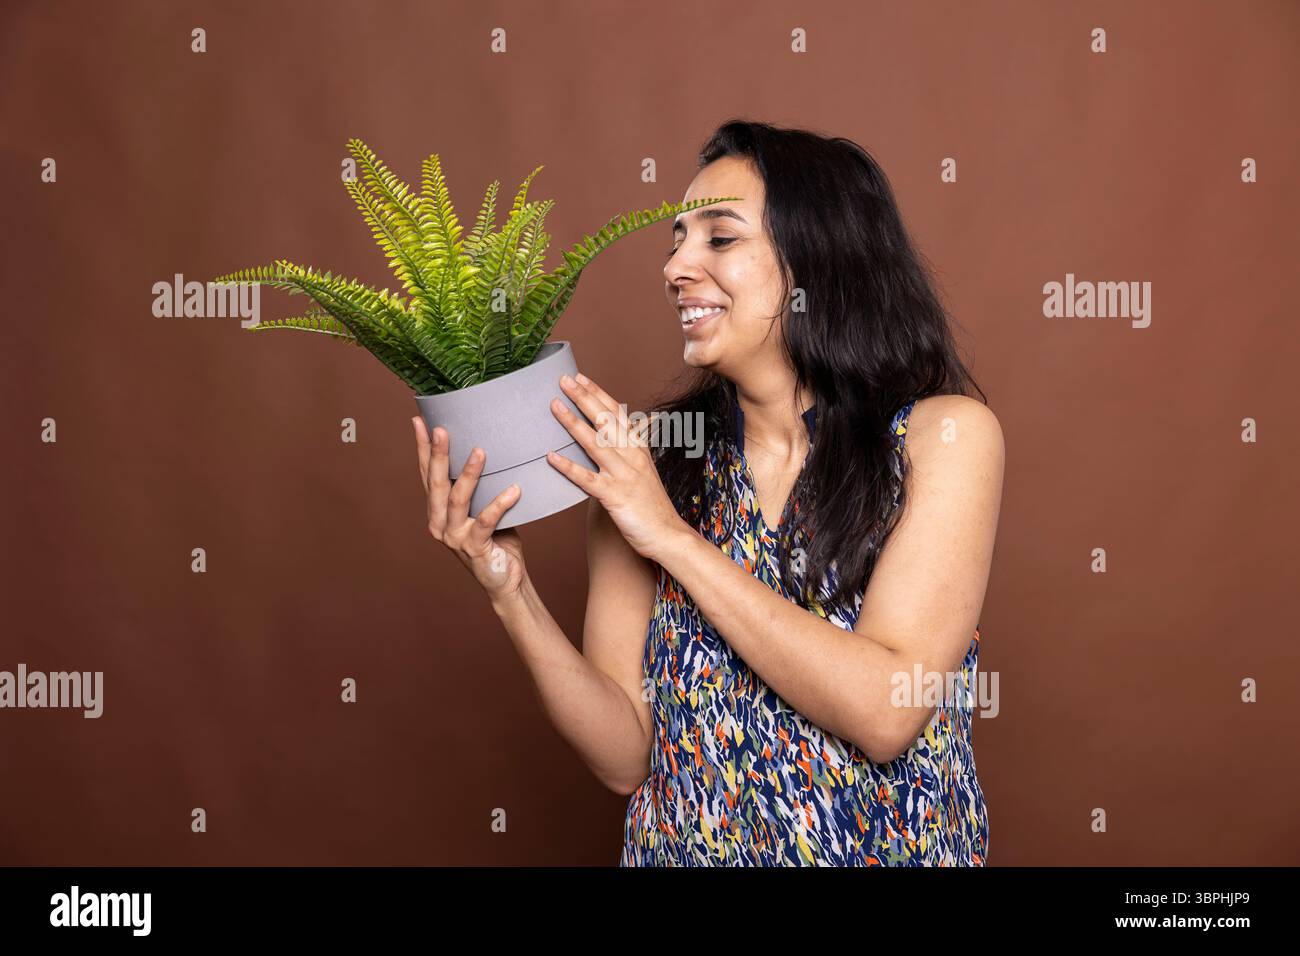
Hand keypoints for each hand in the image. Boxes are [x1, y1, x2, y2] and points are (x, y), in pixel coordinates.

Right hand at [413, 416, 526, 601]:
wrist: (505, 580)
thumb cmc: (496, 540)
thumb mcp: (483, 508)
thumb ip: (480, 488)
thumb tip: (489, 448)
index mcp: (437, 511)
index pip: (427, 474)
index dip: (422, 448)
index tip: (419, 421)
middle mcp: (439, 523)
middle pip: (436, 483)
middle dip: (438, 454)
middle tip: (442, 429)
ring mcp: (454, 537)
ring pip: (458, 500)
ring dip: (469, 474)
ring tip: (480, 451)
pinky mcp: (474, 548)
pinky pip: (486, 522)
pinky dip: (500, 505)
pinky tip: (514, 490)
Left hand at [546, 372, 689, 560]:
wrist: (668, 535)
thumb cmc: (653, 505)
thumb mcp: (645, 470)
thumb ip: (632, 449)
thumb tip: (622, 431)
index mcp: (639, 448)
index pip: (616, 413)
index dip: (597, 394)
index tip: (580, 377)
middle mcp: (632, 456)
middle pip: (605, 421)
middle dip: (583, 398)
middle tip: (563, 379)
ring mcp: (624, 475)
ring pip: (595, 443)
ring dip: (573, 423)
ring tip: (554, 406)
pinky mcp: (615, 497)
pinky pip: (587, 479)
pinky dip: (569, 467)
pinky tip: (551, 457)